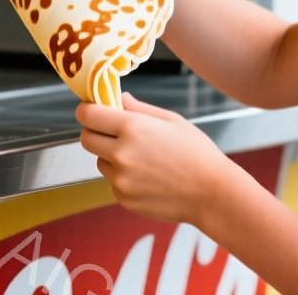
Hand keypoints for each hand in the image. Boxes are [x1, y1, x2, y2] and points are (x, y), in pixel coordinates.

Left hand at [76, 93, 246, 224]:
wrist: (211, 193)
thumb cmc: (196, 152)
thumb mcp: (171, 120)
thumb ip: (139, 108)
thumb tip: (120, 99)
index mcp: (132, 128)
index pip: (87, 115)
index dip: (87, 111)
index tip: (93, 111)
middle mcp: (121, 154)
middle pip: (86, 139)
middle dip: (95, 133)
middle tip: (113, 133)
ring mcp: (121, 179)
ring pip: (100, 162)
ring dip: (111, 157)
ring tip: (143, 159)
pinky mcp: (124, 198)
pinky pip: (113, 182)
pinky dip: (124, 178)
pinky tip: (149, 177)